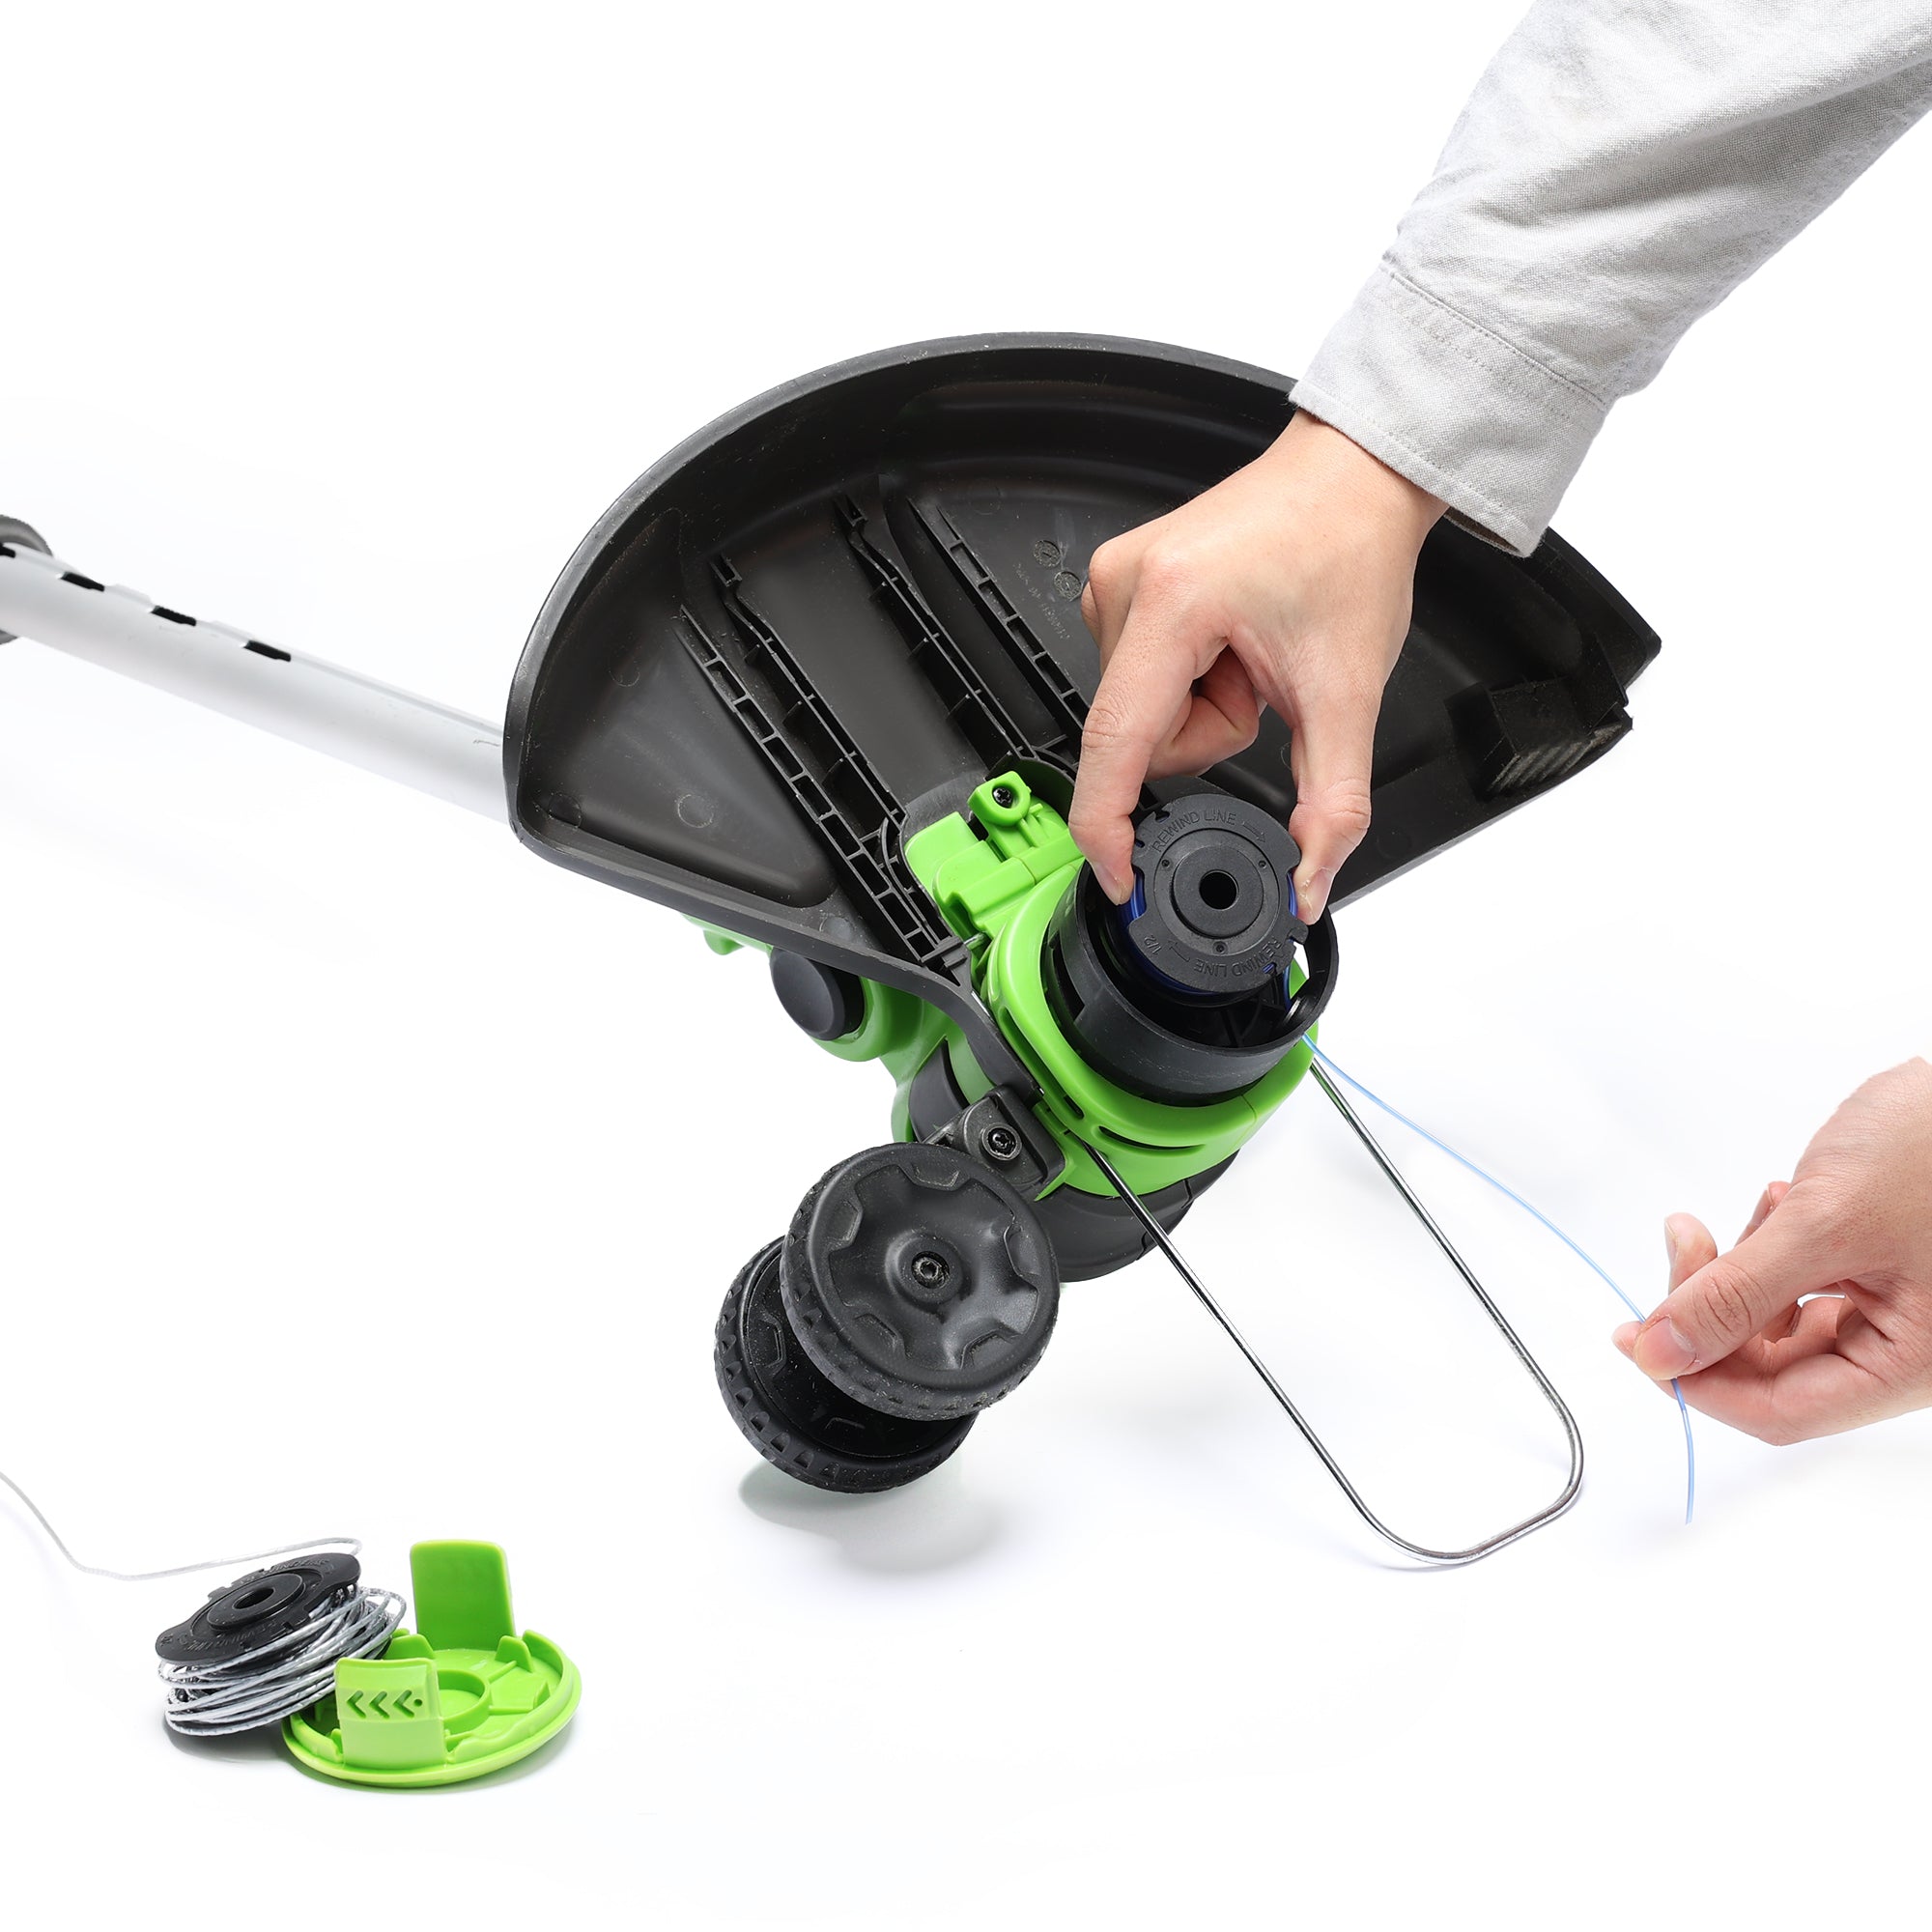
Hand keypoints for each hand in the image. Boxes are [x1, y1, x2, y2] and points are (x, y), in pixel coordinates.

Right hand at [1067, 412, 1443, 917]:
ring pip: (1139, 714)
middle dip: (1206, 735)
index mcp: (1172, 603)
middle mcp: (1124, 584)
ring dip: (1198, 707)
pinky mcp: (1121, 582)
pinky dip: (1188, 680)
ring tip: (1247, 654)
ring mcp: (1115, 579)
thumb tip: (1309, 881)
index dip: (1109, 827)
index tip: (1117, 879)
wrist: (1353, 478)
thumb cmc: (1349, 548)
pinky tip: (1227, 641)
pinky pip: (1140, 678)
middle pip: (1138, 736)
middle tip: (1260, 685)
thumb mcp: (1351, 693)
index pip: (1115, 746)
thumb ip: (1333, 804)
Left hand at [1614, 1059, 1931, 1442]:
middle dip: (1715, 1307)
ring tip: (1768, 1203)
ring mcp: (1895, 1313)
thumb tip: (1659, 1353)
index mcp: (1912, 1367)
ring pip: (1778, 1322)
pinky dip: (1773, 1246)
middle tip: (1686, 1241)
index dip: (1699, 1381)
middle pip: (1771, 1368)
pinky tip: (1787, 1196)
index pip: (1780, 1412)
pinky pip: (1800, 1283)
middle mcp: (1906, 1352)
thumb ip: (1736, 1294)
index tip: (1637, 1339)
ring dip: (1743, 1269)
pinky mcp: (1882, 1272)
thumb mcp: (1826, 1222)